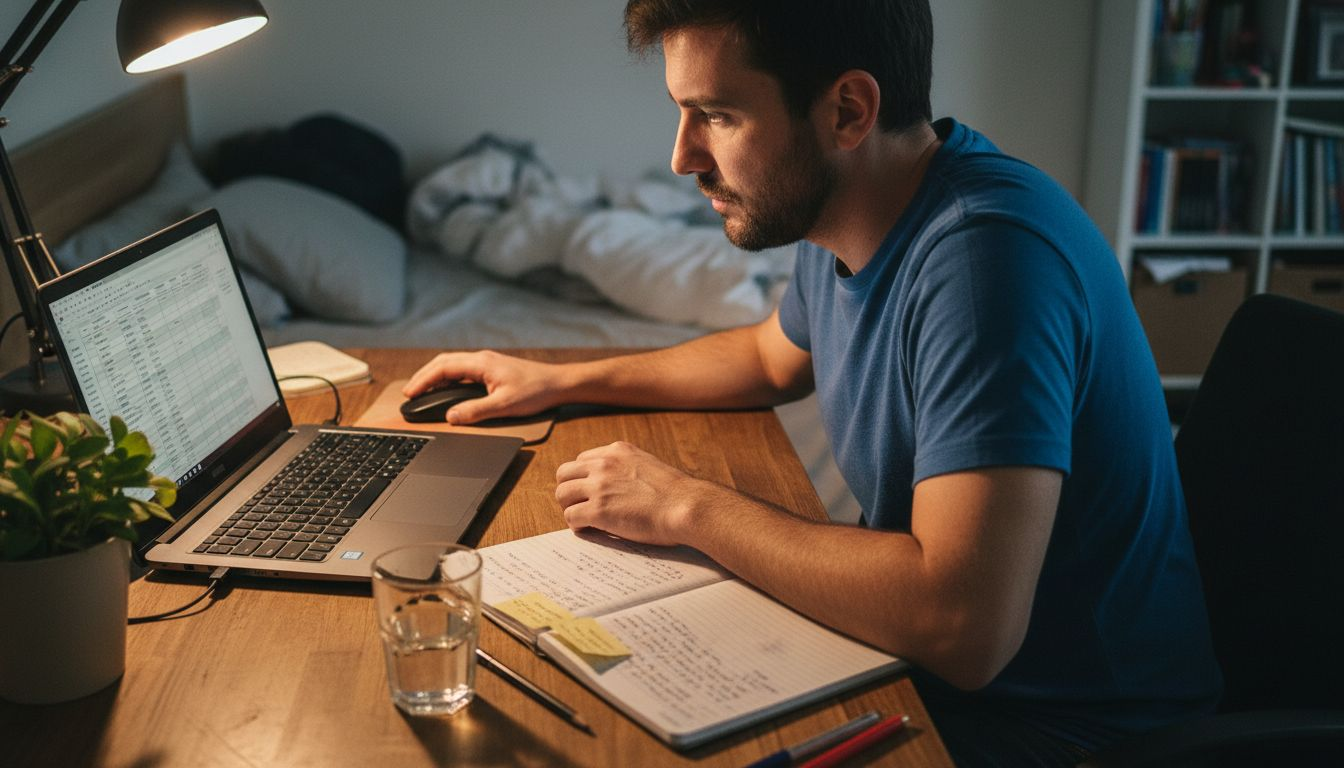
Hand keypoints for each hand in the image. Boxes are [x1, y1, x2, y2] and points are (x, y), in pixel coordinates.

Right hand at [403, 350, 561, 423]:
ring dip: (435, 375)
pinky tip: (446, 389)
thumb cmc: (535, 391)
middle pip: (444, 362)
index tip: (410, 393)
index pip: (443, 368)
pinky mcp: (493, 368)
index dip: (423, 380)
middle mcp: (482, 359)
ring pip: (453, 364)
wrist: (558, 383)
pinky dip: (448, 377)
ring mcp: (487, 362)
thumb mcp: (504, 405)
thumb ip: (475, 411)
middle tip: (410, 393)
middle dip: (424, 376)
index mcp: (481, 364)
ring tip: (422, 390)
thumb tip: (451, 417)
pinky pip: (463, 369)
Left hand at [556, 441, 721, 545]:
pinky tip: (589, 529)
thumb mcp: (648, 465)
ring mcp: (599, 486)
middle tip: (581, 505)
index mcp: (617, 451)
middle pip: (564, 473)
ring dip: (570, 507)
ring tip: (584, 518)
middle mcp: (604, 463)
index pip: (582, 460)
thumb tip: (616, 486)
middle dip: (569, 490)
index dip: (583, 479)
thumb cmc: (676, 494)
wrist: (686, 506)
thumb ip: (627, 469)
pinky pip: (571, 516)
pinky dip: (576, 525)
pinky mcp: (598, 509)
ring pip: (562, 493)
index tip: (590, 492)